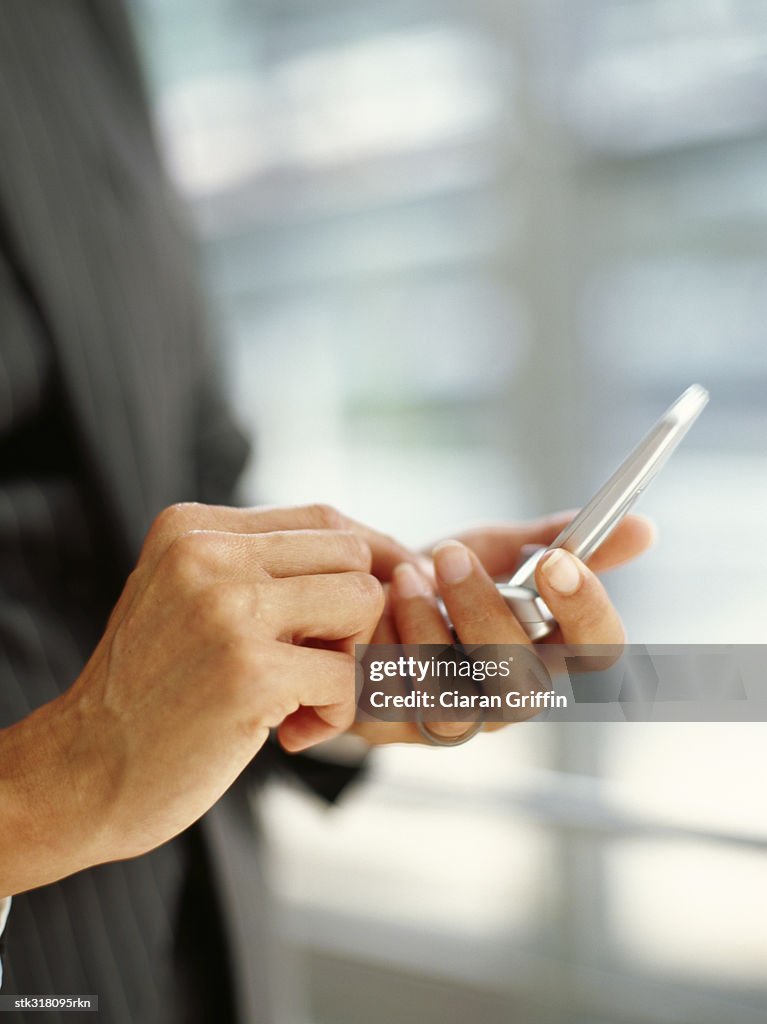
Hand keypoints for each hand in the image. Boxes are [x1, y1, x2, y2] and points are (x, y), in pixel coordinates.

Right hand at [0, 502, 416, 895]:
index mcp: (192, 528)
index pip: (323, 520)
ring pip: (364, 600)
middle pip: (352, 554)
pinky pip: (349, 674)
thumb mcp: (186, 599)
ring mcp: (227, 609)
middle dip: (358, 615)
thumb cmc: (151, 694)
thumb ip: (256, 568)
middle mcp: (206, 553)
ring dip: (353, 659)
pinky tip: (291, 735)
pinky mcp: (249, 671)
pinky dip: (338, 712)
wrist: (81, 775)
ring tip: (304, 699)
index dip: (370, 563)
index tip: (379, 609)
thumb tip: (377, 556)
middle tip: (320, 665)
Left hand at [357, 512, 654, 743]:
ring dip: (428, 634)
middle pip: (526, 687)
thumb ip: (555, 540)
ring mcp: (455, 719)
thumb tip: (644, 529)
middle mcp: (511, 696)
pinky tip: (374, 608)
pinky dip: (382, 648)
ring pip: (456, 706)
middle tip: (451, 555)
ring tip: (406, 574)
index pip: (601, 654)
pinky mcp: (393, 725)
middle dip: (486, 615)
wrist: (361, 602)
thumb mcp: (495, 551)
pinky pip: (391, 703)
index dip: (586, 613)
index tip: (556, 561)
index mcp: (550, 653)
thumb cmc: (440, 581)